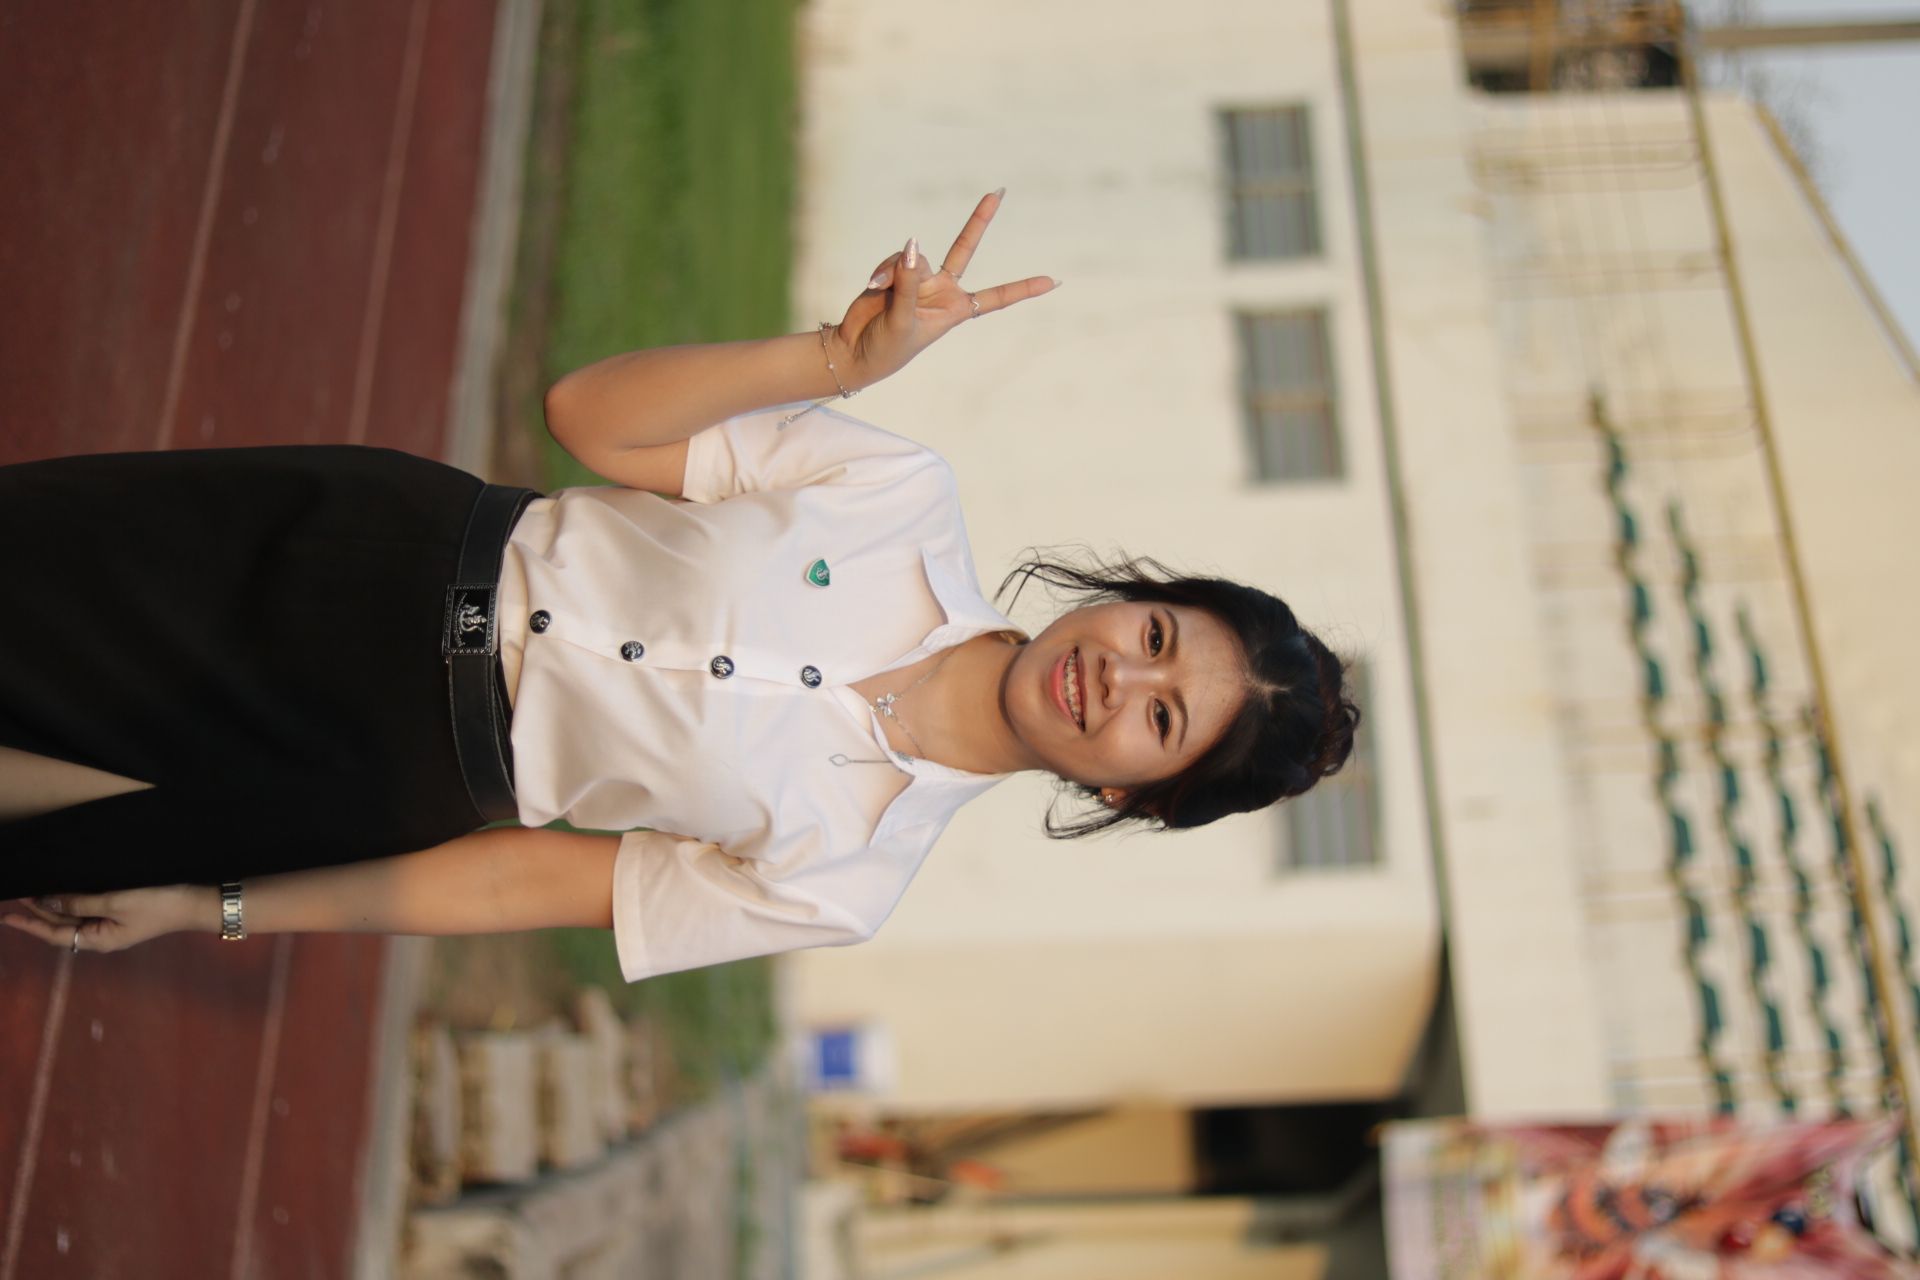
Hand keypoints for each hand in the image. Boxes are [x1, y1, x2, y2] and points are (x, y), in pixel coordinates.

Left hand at [1, 886, 211, 954]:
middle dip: (38, 913)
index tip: (7, 916)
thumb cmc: (157, 903)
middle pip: (61, 927)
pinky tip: (64, 894)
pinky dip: (71, 903)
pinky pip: (88, 911)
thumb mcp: (115, 902)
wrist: (196, 901)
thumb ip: (79, 903)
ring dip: (53, 907)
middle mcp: (101, 936)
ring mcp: (113, 926)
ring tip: (32, 894)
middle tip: (16, 896)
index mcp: (98, 939)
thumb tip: (48, 903)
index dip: (30, 923)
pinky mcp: (123, 915)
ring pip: (74, 918)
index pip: (54, 934)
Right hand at [831, 189, 1056, 387]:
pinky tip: (872, 286)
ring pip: (915, 257)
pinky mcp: (896, 273)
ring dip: (896, 271)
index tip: (1053, 282)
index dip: (1023, 289)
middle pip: (965, 249)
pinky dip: (883, 270)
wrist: (854, 352)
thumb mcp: (904, 319)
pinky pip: (895, 259)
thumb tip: (912, 244)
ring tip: (881, 291)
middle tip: (998, 192)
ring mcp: (920, 280)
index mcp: (956, 310)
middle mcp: (942, 290)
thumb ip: (910, 281)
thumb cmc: (888, 347)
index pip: (996, 298)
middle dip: (979, 220)